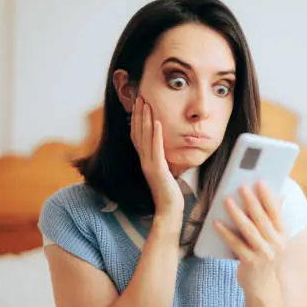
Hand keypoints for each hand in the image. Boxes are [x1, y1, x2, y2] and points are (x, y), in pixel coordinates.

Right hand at [130, 96, 183, 224]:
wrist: (169, 210)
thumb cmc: (169, 193)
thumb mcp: (165, 172)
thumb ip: (162, 160)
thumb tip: (165, 149)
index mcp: (145, 160)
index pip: (138, 136)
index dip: (137, 119)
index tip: (139, 104)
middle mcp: (144, 160)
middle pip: (139, 132)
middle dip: (139, 113)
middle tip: (140, 96)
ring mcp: (149, 165)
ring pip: (146, 137)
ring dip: (146, 119)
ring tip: (148, 103)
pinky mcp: (158, 169)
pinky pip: (157, 149)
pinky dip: (157, 135)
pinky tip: (159, 122)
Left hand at [214, 182, 286, 289]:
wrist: (265, 290)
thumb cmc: (267, 259)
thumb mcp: (276, 240)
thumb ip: (275, 220)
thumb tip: (277, 197)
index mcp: (282, 235)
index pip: (276, 212)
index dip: (268, 197)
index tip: (260, 182)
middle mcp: (275, 243)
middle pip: (261, 219)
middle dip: (251, 201)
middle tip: (241, 186)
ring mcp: (263, 253)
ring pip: (249, 230)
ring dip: (237, 214)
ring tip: (227, 200)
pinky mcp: (250, 263)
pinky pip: (236, 244)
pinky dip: (226, 233)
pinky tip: (216, 223)